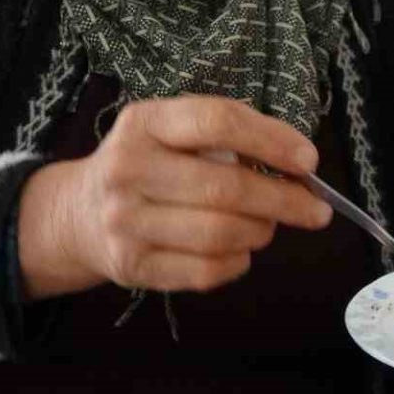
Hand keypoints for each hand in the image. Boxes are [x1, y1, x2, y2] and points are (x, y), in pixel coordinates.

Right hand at [17, 96, 332, 298]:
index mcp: (145, 122)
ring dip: (261, 232)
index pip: (217, 122)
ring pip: (220, 234)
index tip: (309, 160)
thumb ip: (227, 136)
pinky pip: (206, 271)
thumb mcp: (172, 131)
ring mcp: (125, 221)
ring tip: (268, 225)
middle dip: (284, 200)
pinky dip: (238, 262)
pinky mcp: (131, 265)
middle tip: (315, 209)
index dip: (271, 140)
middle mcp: (128, 168)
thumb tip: (298, 165)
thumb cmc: (149, 164)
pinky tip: (239, 249)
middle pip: (225, 187)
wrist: (78, 214)